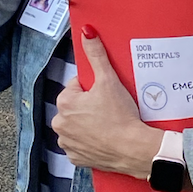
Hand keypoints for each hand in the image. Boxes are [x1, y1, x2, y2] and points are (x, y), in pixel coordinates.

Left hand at [53, 29, 161, 178]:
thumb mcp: (108, 80)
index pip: (76, 87)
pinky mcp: (76, 158)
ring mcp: (67, 143)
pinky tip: (103, 138)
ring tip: (107, 124)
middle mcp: (59, 123)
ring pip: (76, 126)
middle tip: (109, 109)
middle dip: (88, 106)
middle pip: (75, 107)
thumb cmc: (120, 115)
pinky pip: (80, 145)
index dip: (93, 88)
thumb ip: (96, 55)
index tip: (106, 95)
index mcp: (64, 102)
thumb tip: (87, 32)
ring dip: (87, 124)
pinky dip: (89, 142)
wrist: (133, 148)